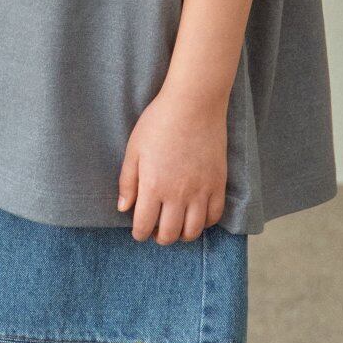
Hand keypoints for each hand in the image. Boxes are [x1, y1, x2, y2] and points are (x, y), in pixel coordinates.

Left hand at [116, 84, 228, 242]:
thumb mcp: (134, 149)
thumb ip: (127, 182)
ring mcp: (201, 190)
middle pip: (169, 234)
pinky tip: (196, 215)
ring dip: (182, 234)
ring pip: (193, 231)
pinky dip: (205, 222)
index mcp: (153, 186)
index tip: (139, 231)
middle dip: (160, 237)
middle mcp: (177, 194)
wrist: (194, 104)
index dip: (139, 234)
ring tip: (176, 225)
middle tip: (156, 230)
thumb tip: (124, 208)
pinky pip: (215, 216)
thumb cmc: (159, 122)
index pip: (144, 226)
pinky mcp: (218, 183)